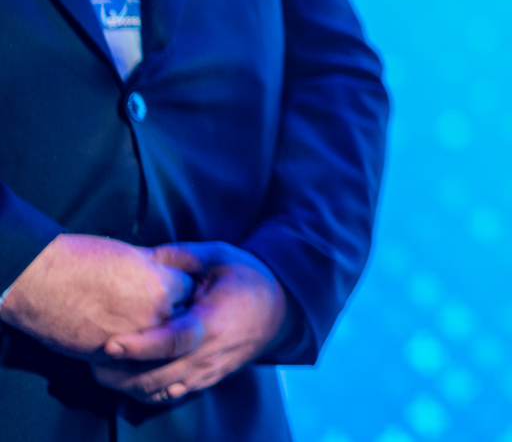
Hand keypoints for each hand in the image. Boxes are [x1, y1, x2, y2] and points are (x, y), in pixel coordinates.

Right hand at [0, 233, 191, 356]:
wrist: (41, 281)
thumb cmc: (83, 259)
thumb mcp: (133, 255)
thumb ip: (158, 267)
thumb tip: (170, 271)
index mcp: (165, 286)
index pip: (193, 293)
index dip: (186, 291)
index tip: (182, 291)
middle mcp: (155, 315)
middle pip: (183, 323)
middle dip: (178, 318)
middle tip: (168, 313)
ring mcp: (133, 340)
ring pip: (161, 348)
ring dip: (158, 343)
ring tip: (149, 332)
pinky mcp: (108, 357)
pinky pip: (132, 362)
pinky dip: (133, 356)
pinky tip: (127, 346)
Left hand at [91, 243, 286, 404]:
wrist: (281, 309)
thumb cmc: (247, 278)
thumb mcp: (220, 256)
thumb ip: (182, 256)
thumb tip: (143, 256)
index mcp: (214, 320)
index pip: (174, 341)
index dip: (140, 346)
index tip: (110, 344)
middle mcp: (210, 353)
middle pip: (158, 376)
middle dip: (119, 374)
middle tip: (90, 360)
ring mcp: (208, 371)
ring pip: (159, 392)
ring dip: (127, 386)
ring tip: (102, 371)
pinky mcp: (206, 380)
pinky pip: (169, 395)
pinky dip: (144, 392)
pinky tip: (128, 378)